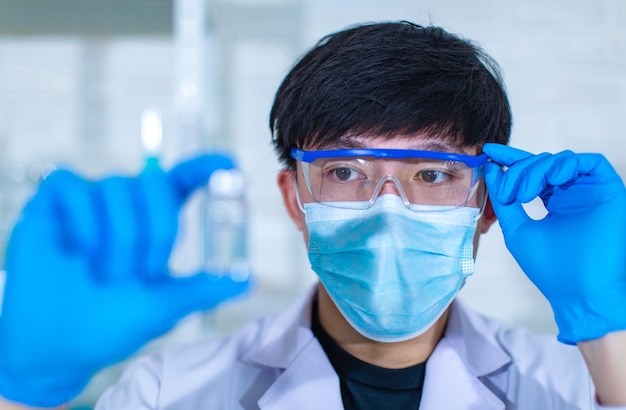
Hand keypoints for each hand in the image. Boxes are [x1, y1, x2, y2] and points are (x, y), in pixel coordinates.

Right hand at [0, 154, 249, 406]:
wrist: (58, 346)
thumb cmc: (113, 322)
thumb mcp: (163, 307)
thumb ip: (203, 290)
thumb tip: (248, 280)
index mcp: (156, 220)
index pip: (184, 179)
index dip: (206, 167)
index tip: (229, 166)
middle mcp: (127, 203)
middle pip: (155, 182)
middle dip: (156, 230)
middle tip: (142, 273)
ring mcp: (91, 199)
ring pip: (117, 187)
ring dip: (117, 239)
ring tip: (106, 275)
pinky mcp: (55, 201)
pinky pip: (73, 185)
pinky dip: (82, 221)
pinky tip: (77, 252)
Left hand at [483, 143, 625, 344]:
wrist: (581, 292)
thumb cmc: (550, 268)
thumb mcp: (517, 229)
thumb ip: (504, 200)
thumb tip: (491, 170)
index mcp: (554, 202)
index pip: (531, 172)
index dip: (510, 159)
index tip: (488, 152)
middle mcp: (573, 194)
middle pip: (542, 163)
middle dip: (519, 171)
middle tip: (509, 193)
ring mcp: (591, 192)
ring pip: (562, 160)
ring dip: (537, 170)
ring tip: (524, 195)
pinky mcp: (610, 191)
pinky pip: (591, 161)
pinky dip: (566, 164)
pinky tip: (551, 179)